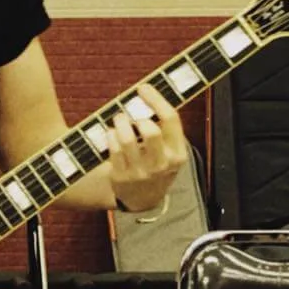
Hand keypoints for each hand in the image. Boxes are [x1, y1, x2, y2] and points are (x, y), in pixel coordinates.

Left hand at [106, 83, 187, 211]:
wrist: (143, 200)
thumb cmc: (156, 166)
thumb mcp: (170, 152)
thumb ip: (165, 130)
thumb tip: (150, 95)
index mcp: (177, 154)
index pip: (171, 120)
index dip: (156, 99)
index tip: (143, 88)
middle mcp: (161, 163)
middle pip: (151, 129)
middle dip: (137, 116)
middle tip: (129, 114)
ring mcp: (141, 172)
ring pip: (127, 138)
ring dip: (120, 123)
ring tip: (119, 120)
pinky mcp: (121, 176)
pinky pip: (113, 148)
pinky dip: (110, 136)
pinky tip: (111, 134)